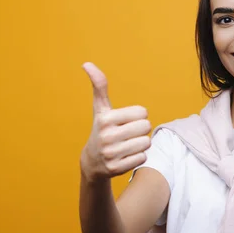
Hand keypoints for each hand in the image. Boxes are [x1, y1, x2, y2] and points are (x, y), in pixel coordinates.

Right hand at [80, 62, 151, 181]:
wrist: (92, 162)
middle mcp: (106, 136)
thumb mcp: (100, 109)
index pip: (142, 112)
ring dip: (141, 144)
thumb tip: (87, 63)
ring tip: (128, 144)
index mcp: (105, 119)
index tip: (127, 121)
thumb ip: (99, 86)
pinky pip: (143, 158)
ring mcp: (111, 154)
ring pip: (146, 143)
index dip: (138, 116)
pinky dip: (138, 157)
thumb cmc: (101, 129)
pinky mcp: (117, 168)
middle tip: (128, 134)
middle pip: (146, 127)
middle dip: (141, 130)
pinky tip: (126, 156)